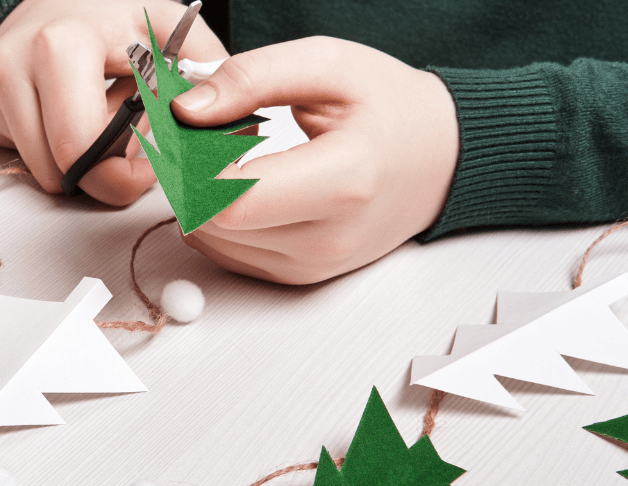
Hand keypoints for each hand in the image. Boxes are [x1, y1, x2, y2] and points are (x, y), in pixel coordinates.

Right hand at [0, 0, 227, 204]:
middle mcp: (13, 66)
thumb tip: (228, 133)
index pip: (85, 148)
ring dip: (84, 165)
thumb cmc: (120, 15)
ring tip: (104, 120)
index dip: (129, 170)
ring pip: (45, 174)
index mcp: (61, 46)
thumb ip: (207, 79)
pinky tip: (72, 119)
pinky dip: (56, 155)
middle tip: (135, 151)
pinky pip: (26, 162)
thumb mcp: (172, 30)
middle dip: (107, 173)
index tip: (157, 158)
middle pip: (63, 170)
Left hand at [172, 37, 458, 283]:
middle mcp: (328, 239)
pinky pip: (226, 253)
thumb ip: (252, 78)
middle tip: (203, 132)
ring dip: (200, 197)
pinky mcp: (298, 277)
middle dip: (189, 175)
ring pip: (211, 241)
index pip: (231, 200)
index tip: (185, 127)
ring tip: (230, 154)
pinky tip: (241, 183)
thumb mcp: (328, 65)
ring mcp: (313, 266)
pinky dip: (217, 218)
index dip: (190, 166)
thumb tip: (186, 109)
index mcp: (343, 184)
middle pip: (212, 223)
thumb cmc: (391, 109)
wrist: (442, 159)